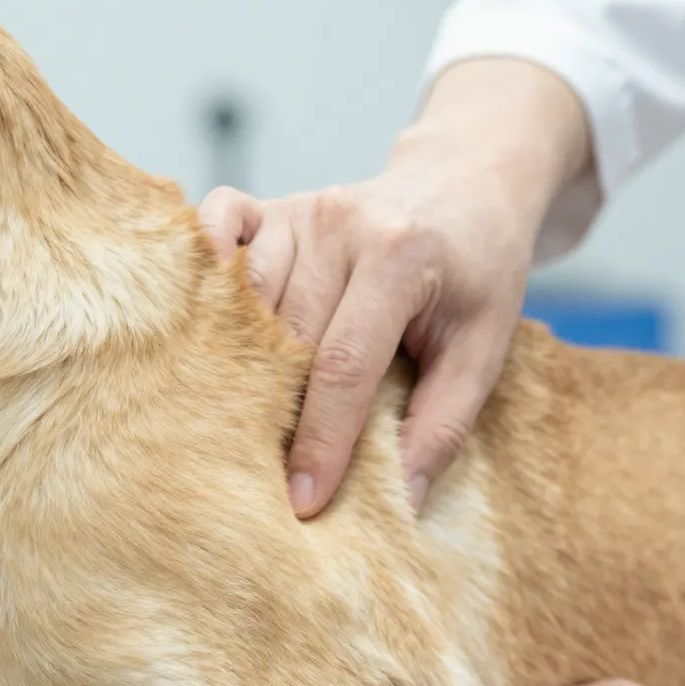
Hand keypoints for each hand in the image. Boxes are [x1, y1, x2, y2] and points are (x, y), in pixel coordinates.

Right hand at [200, 164, 525, 515]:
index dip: (321, 440)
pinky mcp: (275, 205)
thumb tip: (399, 502)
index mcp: (400, 258)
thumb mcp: (483, 351)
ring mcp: (302, 210)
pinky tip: (203, 315)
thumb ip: (442, 426)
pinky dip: (201, 266)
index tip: (304, 501)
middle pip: (285, 337)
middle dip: (274, 412)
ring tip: (235, 419)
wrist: (468, 183)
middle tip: (263, 477)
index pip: (343, 365)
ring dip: (235, 355)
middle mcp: (341, 225)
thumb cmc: (478, 274)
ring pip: (245, 296)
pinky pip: (215, 223)